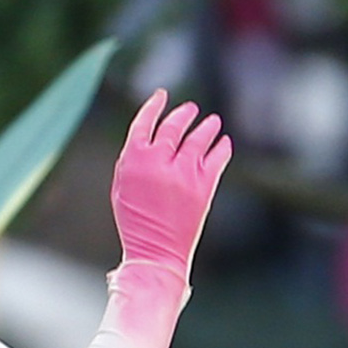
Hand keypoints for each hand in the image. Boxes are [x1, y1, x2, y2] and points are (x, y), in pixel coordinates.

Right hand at [111, 90, 231, 270]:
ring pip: (199, 138)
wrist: (155, 252)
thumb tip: (150, 136)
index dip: (153, 106)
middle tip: (191, 109)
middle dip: (184, 115)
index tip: (162, 95)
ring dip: (207, 127)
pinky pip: (217, 158)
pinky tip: (224, 142)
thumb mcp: (123, 187)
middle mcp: (159, 162)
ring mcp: (184, 172)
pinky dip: (222, 148)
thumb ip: (135, 160)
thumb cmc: (135, 221)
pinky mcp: (204, 186)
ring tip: (213, 121)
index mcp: (134, 160)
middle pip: (174, 127)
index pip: (144, 122)